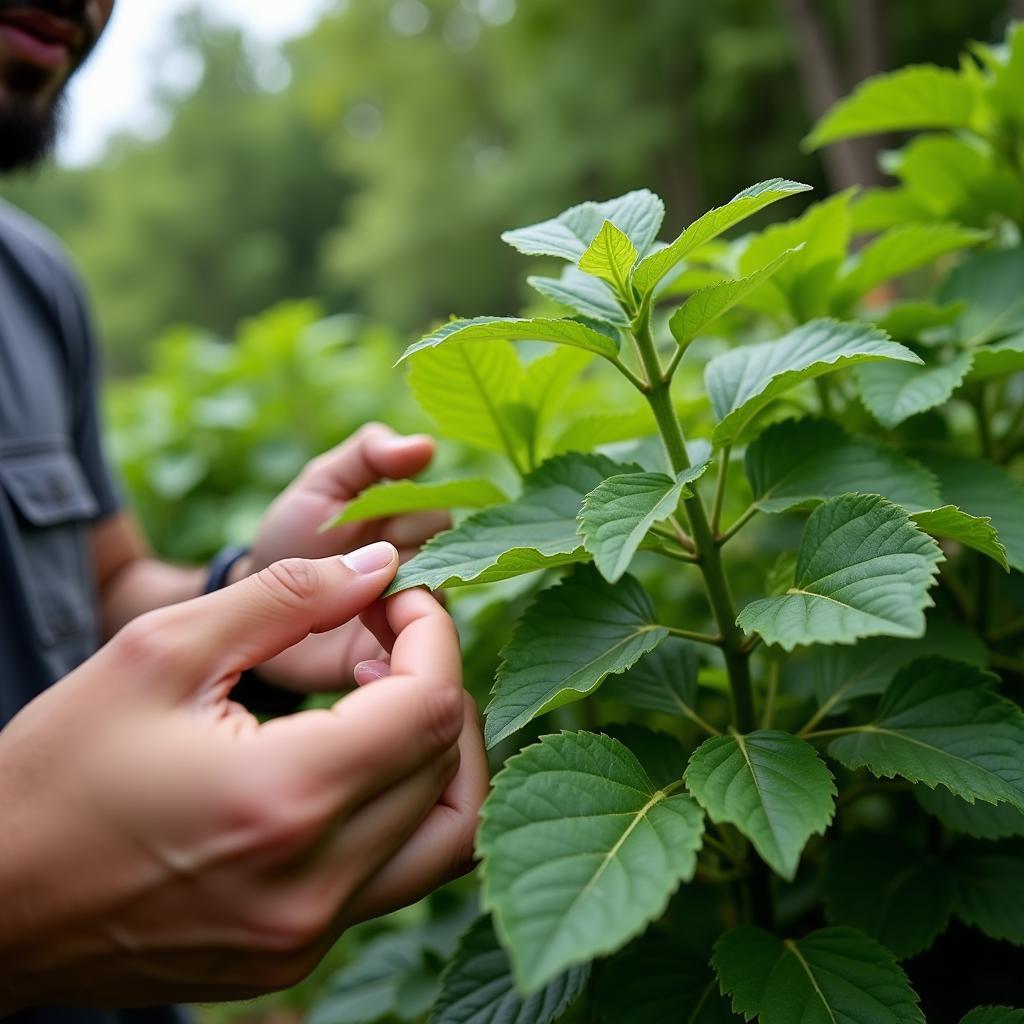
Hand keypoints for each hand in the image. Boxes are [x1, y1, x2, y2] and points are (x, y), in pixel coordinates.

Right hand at [0, 547, 485, 1009]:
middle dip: (436, 680)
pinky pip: (396, 874)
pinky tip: (349, 761)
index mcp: (285, 798)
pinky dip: (400, 806)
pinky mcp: (295, 955)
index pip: (431, 706)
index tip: (400, 597)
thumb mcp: (161, 651)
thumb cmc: (58, 770)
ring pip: (447, 832)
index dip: (433, 634)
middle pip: (449, 765)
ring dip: (437, 752)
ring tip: (383, 700)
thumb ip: (289, 595)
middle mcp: (315, 884)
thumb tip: (381, 564)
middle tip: (387, 639)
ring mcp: (309, 934)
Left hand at [243, 423, 450, 690]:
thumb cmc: (290, 538)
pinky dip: (397, 642)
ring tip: (351, 605)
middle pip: (447, 560)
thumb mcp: (321, 485)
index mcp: (412, 517)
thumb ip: (368, 455)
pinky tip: (361, 637)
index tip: (360, 524)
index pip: (439, 512)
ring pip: (439, 604)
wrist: (254, 609)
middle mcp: (425, 563)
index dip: (400, 520)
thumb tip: (426, 445)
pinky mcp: (402, 652)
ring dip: (395, 605)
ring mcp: (416, 609)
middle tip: (353, 569)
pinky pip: (423, 648)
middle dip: (397, 565)